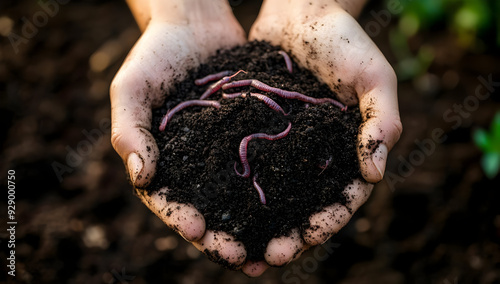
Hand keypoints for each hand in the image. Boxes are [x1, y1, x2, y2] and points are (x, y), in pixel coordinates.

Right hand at [110, 0, 261, 273]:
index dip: (181, 218)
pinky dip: (279, 189)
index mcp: (164, 160)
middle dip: (222, 236)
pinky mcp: (255, 135)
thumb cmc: (155, 53)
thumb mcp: (133, 88)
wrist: (194, 21)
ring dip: (255, 226)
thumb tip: (141, 177)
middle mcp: (198, 164)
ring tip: (272, 248)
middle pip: (209, 208)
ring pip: (242, 197)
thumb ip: (130, 131)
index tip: (198, 230)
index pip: (169, 200)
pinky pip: (268, 165)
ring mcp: (228, 152)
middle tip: (239, 257)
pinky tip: (296, 206)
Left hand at [247, 0, 402, 272]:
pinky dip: (234, 189)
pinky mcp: (256, 132)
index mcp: (348, 152)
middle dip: (288, 234)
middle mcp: (314, 156)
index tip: (305, 238)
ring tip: (238, 246)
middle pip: (302, 206)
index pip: (342, 199)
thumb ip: (382, 120)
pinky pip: (245, 165)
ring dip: (257, 223)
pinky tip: (217, 207)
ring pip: (271, 195)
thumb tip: (375, 174)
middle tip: (267, 257)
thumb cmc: (345, 40)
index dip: (326, 222)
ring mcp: (284, 147)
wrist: (301, 10)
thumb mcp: (374, 76)